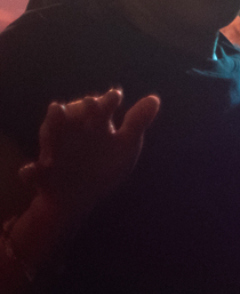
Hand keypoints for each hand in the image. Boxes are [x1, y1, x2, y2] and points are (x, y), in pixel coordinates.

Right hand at [19, 89, 160, 218]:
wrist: (81, 196)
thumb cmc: (105, 165)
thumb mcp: (126, 146)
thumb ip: (137, 123)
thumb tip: (154, 99)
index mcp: (96, 125)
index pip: (102, 107)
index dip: (108, 101)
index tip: (115, 97)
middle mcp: (74, 131)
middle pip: (74, 114)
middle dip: (79, 108)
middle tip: (89, 104)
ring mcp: (56, 150)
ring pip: (49, 133)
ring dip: (51, 127)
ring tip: (55, 114)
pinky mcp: (42, 173)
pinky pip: (32, 172)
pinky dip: (31, 171)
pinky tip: (32, 171)